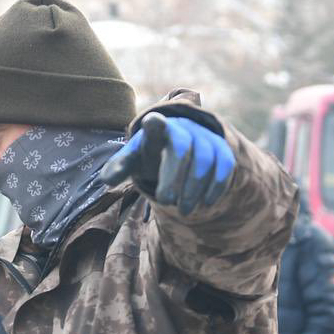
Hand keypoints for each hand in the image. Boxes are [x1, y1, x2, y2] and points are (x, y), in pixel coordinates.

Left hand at [100, 112, 235, 212]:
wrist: (175, 149)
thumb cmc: (149, 156)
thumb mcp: (132, 160)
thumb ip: (119, 167)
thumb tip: (107, 180)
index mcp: (157, 129)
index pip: (156, 124)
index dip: (155, 124)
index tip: (153, 122)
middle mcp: (184, 127)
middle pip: (182, 148)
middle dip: (175, 178)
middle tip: (167, 202)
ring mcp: (204, 136)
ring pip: (206, 158)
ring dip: (195, 187)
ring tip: (183, 210)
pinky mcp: (221, 148)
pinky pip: (225, 164)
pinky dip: (216, 186)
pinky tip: (206, 203)